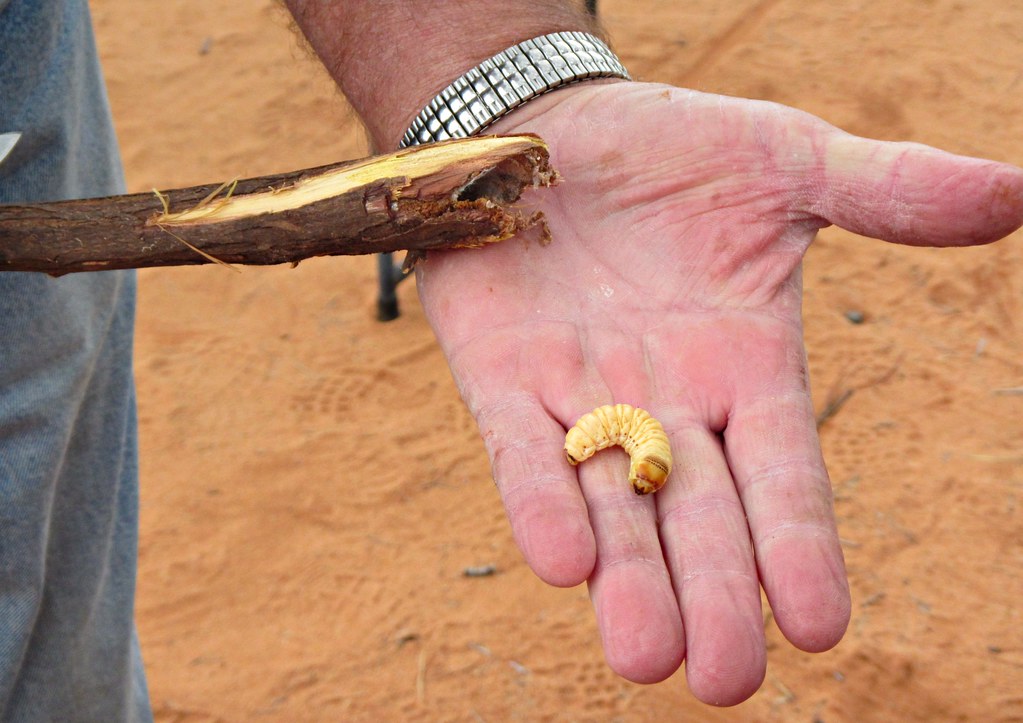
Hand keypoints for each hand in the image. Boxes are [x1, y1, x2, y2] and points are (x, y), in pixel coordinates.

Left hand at [414, 81, 1022, 704]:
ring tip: (646, 657)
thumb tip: (1017, 191)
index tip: (820, 625)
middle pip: (698, 515)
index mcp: (743, 365)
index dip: (798, 544)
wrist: (542, 127)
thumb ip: (885, 189)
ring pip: (610, 506)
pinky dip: (539, 501)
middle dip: (712, 595)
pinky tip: (563, 563)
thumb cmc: (668, 148)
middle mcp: (666, 401)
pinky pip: (521, 453)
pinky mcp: (501, 381)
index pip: (781, 471)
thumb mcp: (784, 160)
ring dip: (627, 579)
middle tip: (726, 679)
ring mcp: (580, 398)